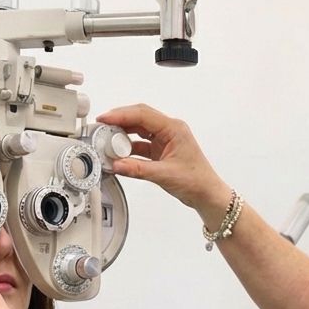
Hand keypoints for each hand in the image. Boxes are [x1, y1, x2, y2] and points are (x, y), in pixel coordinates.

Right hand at [96, 104, 231, 218]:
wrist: (207, 194)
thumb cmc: (197, 181)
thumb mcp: (164, 175)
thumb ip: (138, 169)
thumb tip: (117, 165)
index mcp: (173, 129)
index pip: (142, 114)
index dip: (121, 115)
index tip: (105, 119)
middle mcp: (169, 131)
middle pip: (138, 118)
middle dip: (118, 122)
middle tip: (101, 128)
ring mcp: (165, 141)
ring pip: (138, 131)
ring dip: (122, 135)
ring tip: (107, 141)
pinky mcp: (161, 151)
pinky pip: (140, 145)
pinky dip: (129, 149)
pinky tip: (119, 154)